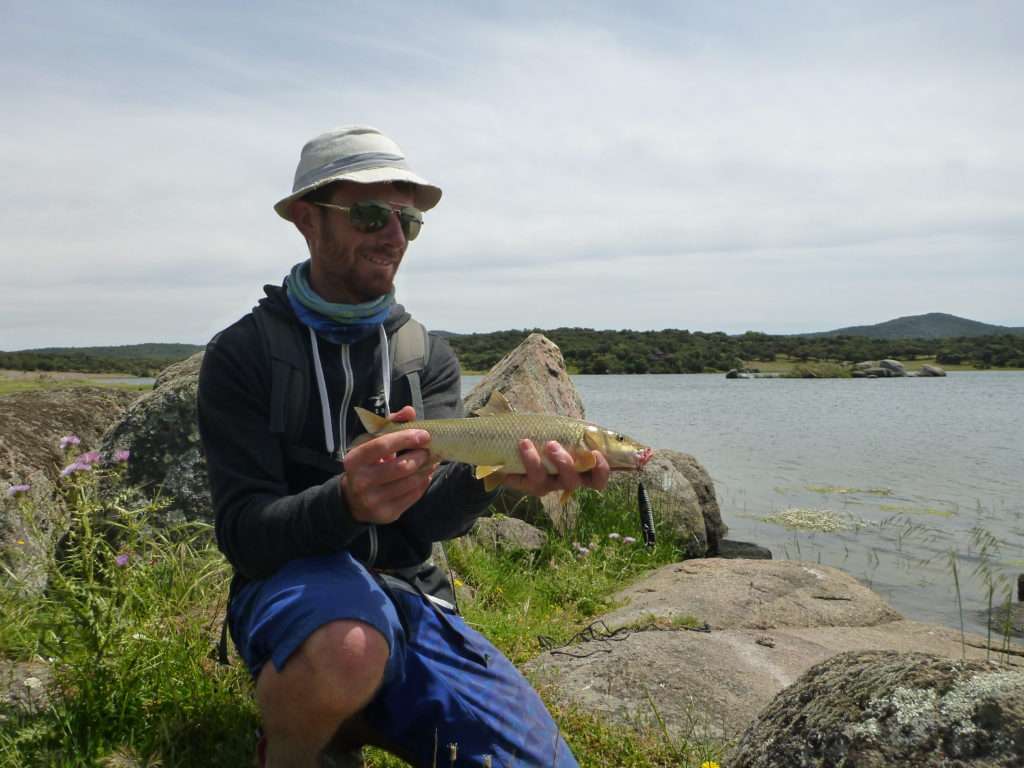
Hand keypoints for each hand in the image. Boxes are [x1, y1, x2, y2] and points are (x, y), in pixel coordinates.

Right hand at [340, 406, 437, 523]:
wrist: (352, 501)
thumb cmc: (367, 465)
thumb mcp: (371, 444)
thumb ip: (390, 425)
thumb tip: (410, 411)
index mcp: (354, 460)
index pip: (382, 446)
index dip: (405, 438)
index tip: (424, 434)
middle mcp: (360, 482)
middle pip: (400, 467)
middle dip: (419, 456)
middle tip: (429, 450)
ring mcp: (373, 501)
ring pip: (410, 483)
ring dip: (425, 470)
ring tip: (430, 461)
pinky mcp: (386, 514)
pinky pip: (413, 496)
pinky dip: (423, 483)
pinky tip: (424, 475)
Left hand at [499, 440, 609, 497]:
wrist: (517, 442)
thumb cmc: (548, 434)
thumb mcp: (564, 430)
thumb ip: (577, 431)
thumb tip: (588, 424)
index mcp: (579, 469)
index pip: (597, 479)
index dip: (601, 471)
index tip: (595, 453)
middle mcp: (564, 480)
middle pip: (572, 482)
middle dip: (564, 464)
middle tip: (552, 444)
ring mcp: (546, 485)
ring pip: (547, 482)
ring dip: (539, 461)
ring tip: (530, 442)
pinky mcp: (528, 485)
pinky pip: (530, 478)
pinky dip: (527, 459)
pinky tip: (523, 444)